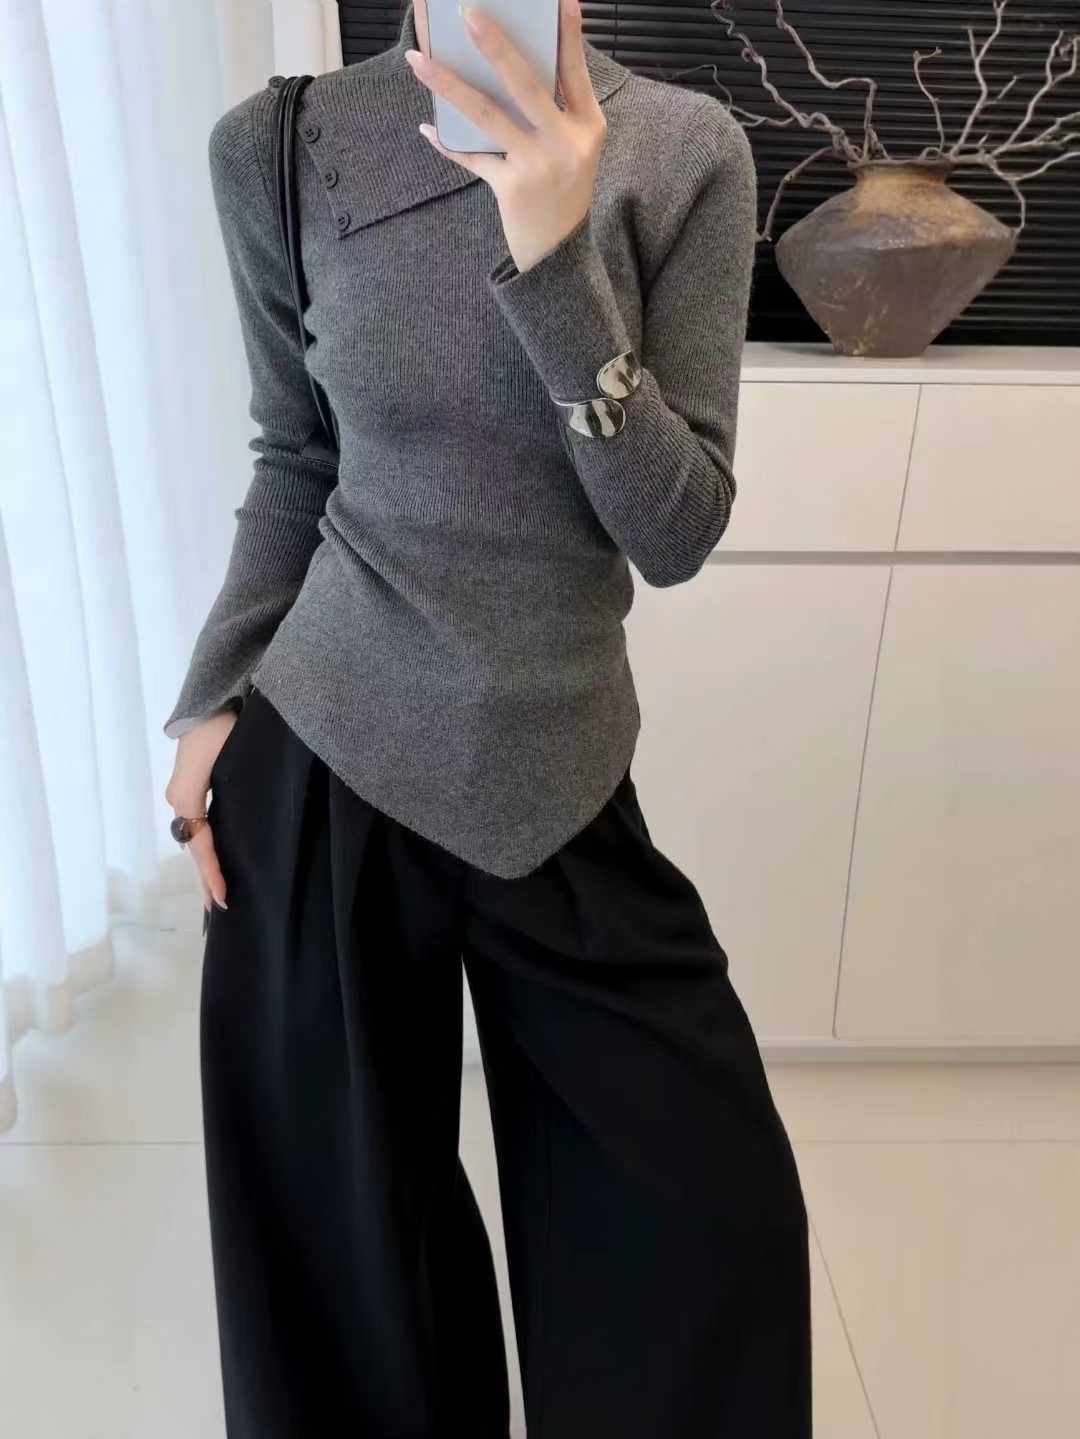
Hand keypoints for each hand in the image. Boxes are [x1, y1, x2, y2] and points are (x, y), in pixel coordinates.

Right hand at [164, 709, 236, 915]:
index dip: (212, 873)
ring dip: (206, 864)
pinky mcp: (193, 786)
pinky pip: (199, 824)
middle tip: (217, 911)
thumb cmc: (223, 726)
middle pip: (195, 848)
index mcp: (188, 797)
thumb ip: (222, 795)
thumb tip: (219, 832)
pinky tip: (216, 857)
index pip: (202, 845)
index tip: (223, 898)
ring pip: (196, 838)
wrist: (211, 697)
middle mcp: (181, 799)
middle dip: (205, 879)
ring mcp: (184, 793)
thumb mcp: (224, 760)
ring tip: (215, 893)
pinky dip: (207, 846)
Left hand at [405, 0, 605, 273]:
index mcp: (589, 126)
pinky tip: (428, 128)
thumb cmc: (563, 187)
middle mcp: (567, 143)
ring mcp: (539, 166)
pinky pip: (474, 158)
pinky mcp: (512, 188)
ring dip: (449, 86)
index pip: (575, 70)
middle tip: (467, 13)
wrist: (558, 251)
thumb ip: (557, 106)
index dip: (567, 34)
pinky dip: (449, 144)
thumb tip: (512, 59)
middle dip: (495, 46)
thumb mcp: (574, 146)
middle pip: (526, 85)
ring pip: (488, 116)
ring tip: (419, 61)